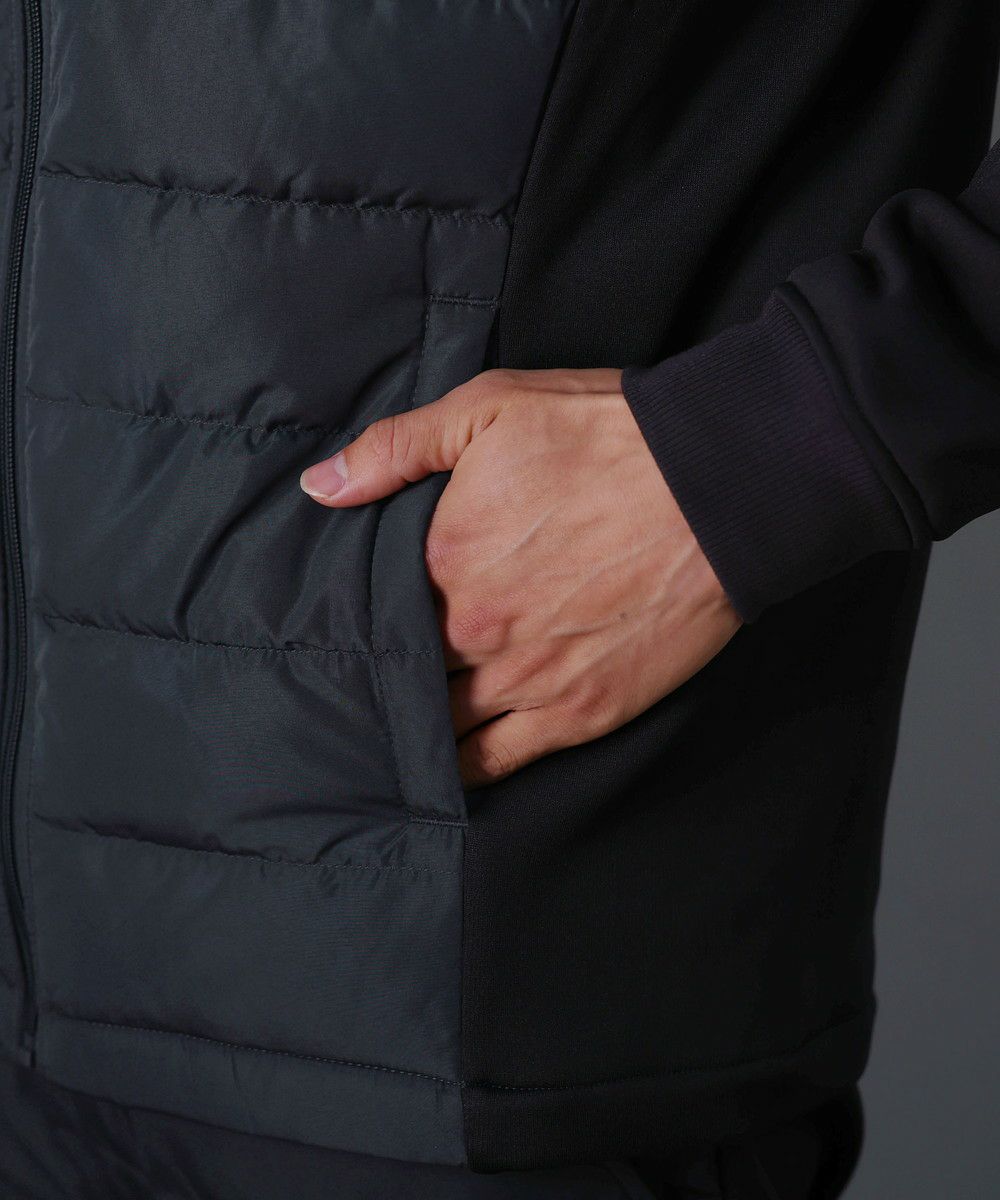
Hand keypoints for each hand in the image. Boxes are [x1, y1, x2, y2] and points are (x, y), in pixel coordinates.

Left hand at [300, 368, 741, 786]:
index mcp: (443, 559)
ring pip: (440, 725)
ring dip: (413, 726)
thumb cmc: (607, 438)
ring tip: (392, 728)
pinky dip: (461, 769)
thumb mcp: (491, 408)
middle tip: (363, 681)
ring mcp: (527, 679)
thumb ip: (395, 449)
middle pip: (402, 672)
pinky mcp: (580, 713)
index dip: (359, 618)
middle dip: (381, 676)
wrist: (720, 485)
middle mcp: (475, 630)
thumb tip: (317, 487)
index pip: (371, 610)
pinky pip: (497, 761)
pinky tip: (440, 768)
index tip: (354, 621)